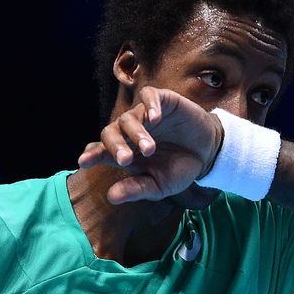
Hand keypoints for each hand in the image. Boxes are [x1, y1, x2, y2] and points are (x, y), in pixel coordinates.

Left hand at [77, 86, 222, 204]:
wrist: (209, 152)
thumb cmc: (180, 169)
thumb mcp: (160, 185)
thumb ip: (136, 189)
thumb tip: (111, 197)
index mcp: (126, 152)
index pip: (101, 151)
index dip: (92, 154)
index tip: (84, 163)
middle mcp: (130, 132)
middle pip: (110, 132)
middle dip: (115, 146)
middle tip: (125, 159)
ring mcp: (145, 115)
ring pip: (129, 117)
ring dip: (136, 133)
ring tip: (149, 149)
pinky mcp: (162, 101)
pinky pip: (149, 96)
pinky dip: (150, 104)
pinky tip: (156, 118)